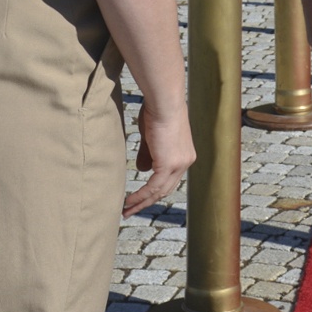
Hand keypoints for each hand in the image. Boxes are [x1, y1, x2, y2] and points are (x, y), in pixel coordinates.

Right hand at [123, 101, 195, 217]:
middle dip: (147, 201)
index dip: (155, 189)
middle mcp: (185, 162)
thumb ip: (149, 154)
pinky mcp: (168, 164)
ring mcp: (179, 164)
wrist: (164, 101)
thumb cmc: (157, 110)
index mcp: (184, 155)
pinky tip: (129, 201)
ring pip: (159, 191)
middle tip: (132, 210)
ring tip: (126, 210)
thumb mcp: (152, 136)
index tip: (141, 197)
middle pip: (166, 189)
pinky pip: (152, 187)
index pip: (170, 179)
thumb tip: (142, 170)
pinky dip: (140, 196)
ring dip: (141, 202)